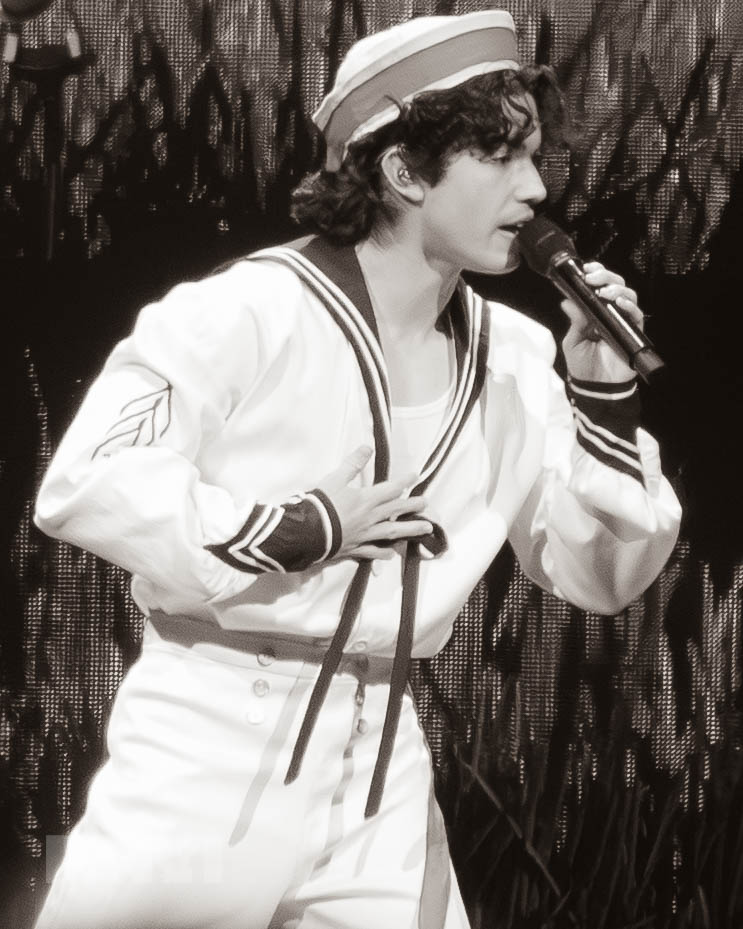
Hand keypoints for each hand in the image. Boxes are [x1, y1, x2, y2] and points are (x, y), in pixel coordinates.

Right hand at [317, 446, 431, 560]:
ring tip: (426, 529)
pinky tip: (392, 554)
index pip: (391, 488)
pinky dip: (383, 553)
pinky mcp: (355, 548)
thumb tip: (366, 448)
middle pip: (397, 510)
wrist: (308, 532)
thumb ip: (352, 464)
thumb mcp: (335, 478)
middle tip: (427, 504)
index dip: (405, 481)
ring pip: (392, 532)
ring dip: (410, 529)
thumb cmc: (320, 505)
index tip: (415, 476)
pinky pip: (373, 551)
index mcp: (366, 499)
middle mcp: (369, 517)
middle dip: (414, 506)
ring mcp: (364, 534)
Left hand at [561, 262, 642, 382]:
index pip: (600, 286)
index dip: (596, 274)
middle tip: (592, 277)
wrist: (595, 387)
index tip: (586, 269)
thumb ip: (574, 321)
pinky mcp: (633, 333)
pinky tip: (618, 303)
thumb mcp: (573, 341)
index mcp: (596, 312)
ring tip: (605, 292)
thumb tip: (566, 301)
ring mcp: (623, 322)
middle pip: (616, 285)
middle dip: (606, 277)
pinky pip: (636, 315)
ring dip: (617, 289)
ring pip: (628, 296)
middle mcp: (611, 313)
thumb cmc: (583, 364)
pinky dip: (629, 306)